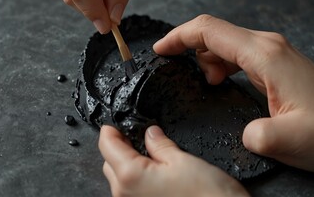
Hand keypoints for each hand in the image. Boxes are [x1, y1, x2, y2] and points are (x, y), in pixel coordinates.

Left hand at [99, 125, 248, 196]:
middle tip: (135, 136)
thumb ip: (160, 145)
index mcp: (130, 176)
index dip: (110, 131)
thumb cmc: (206, 196)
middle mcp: (125, 195)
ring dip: (127, 165)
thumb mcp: (182, 160)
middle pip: (109, 164)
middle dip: (118, 148)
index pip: (107, 146)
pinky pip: (131, 192)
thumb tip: (150, 134)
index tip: (114, 124)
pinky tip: (154, 174)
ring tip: (149, 155)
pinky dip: (136, 180)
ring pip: (119, 180)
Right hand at [153, 14, 313, 173]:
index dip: (179, 37)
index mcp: (263, 55)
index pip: (209, 31)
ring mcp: (270, 52)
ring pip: (223, 41)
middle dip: (187, 47)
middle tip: (175, 71)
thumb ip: (256, 136)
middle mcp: (265, 46)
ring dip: (205, 59)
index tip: (160, 50)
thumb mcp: (289, 140)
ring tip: (207, 84)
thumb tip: (243, 132)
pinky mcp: (271, 63)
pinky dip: (218, 63)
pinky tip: (219, 81)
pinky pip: (234, 53)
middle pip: (213, 31)